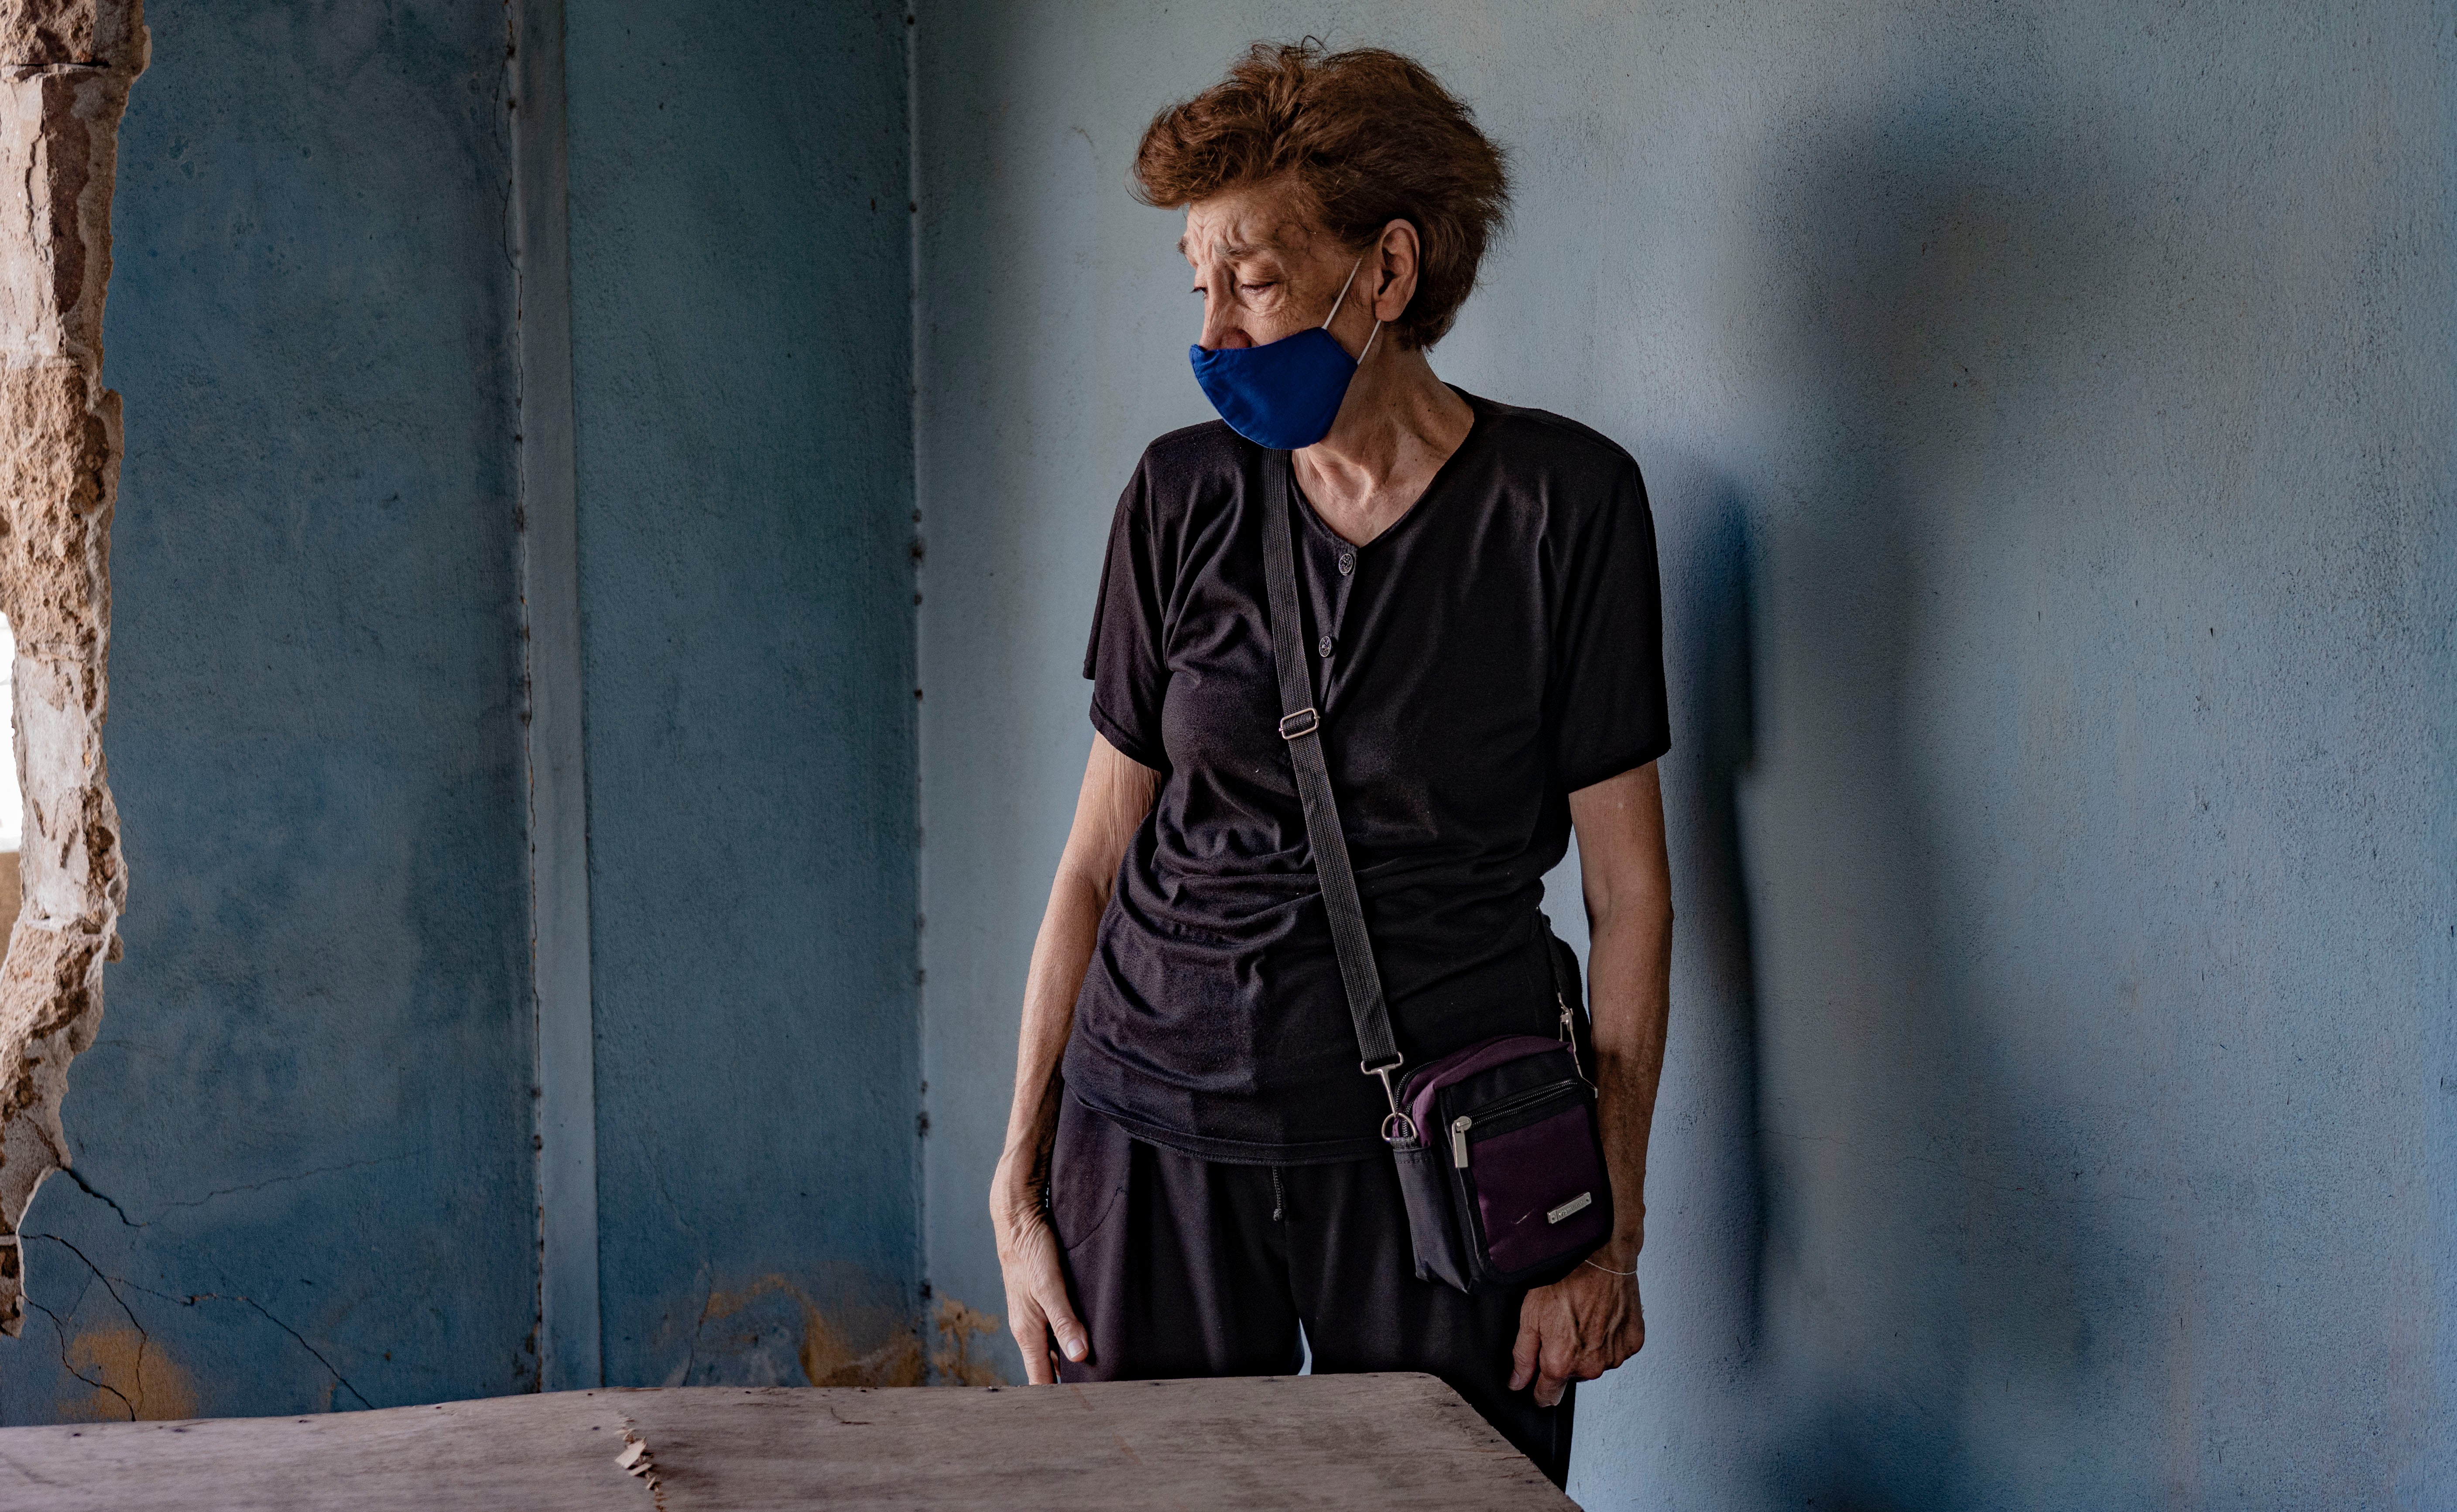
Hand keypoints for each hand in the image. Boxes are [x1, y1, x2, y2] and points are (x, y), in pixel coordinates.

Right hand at [991, 1167, 1089, 1383]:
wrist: (1017, 1218)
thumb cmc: (1031, 1250)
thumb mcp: (1050, 1285)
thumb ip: (1064, 1320)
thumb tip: (1079, 1355)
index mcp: (1026, 1332)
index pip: (1039, 1382)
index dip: (1057, 1401)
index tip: (1081, 1414)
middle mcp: (1028, 1329)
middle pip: (1046, 1370)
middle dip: (1067, 1387)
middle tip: (1099, 1400)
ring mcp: (1034, 1316)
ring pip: (1052, 1352)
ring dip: (1070, 1365)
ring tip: (1099, 1379)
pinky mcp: (1041, 1302)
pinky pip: (1055, 1332)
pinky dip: (1070, 1343)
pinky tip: (1089, 1342)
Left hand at [1509, 1250, 1643, 1406]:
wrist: (1602, 1257)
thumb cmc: (1566, 1280)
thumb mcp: (1530, 1316)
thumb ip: (1522, 1356)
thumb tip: (1517, 1382)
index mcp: (1562, 1363)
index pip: (1547, 1396)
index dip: (1538, 1389)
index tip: (1536, 1381)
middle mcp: (1590, 1366)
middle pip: (1571, 1376)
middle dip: (1564, 1359)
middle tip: (1563, 1327)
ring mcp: (1615, 1356)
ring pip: (1594, 1363)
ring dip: (1588, 1349)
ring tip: (1583, 1318)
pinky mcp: (1633, 1344)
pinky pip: (1615, 1350)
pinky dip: (1608, 1339)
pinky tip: (1601, 1317)